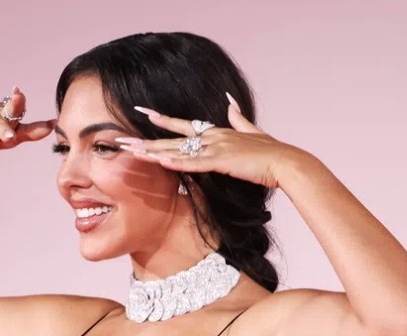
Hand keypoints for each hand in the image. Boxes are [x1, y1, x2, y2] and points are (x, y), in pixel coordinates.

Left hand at [116, 96, 310, 187]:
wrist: (286, 162)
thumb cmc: (270, 152)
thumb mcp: (252, 131)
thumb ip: (238, 118)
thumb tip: (231, 102)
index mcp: (216, 132)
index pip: (182, 125)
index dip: (161, 120)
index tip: (143, 113)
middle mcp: (211, 137)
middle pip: (171, 139)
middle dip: (145, 140)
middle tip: (120, 139)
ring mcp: (215, 148)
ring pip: (177, 151)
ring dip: (152, 152)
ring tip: (130, 151)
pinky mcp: (222, 161)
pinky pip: (194, 163)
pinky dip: (177, 162)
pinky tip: (160, 160)